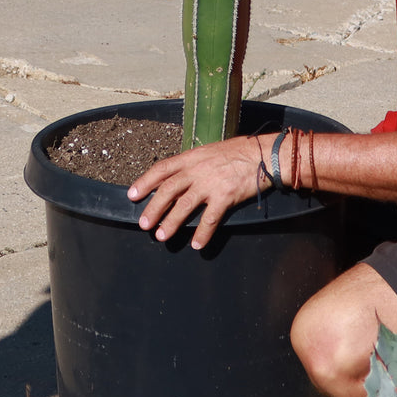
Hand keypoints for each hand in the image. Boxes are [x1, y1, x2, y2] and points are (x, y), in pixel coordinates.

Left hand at [127, 135, 269, 249]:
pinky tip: (196, 244)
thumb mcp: (211, 151)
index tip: (132, 195)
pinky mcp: (226, 196)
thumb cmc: (239, 152)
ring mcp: (211, 183)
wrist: (264, 155)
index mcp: (193, 157)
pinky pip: (210, 218)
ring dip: (172, 222)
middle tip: (143, 224)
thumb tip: (180, 176)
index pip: (162, 168)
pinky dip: (203, 233)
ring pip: (184, 205)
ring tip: (162, 235)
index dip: (145, 182)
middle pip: (168, 189)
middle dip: (153, 208)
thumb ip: (194, 163)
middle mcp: (198, 170)